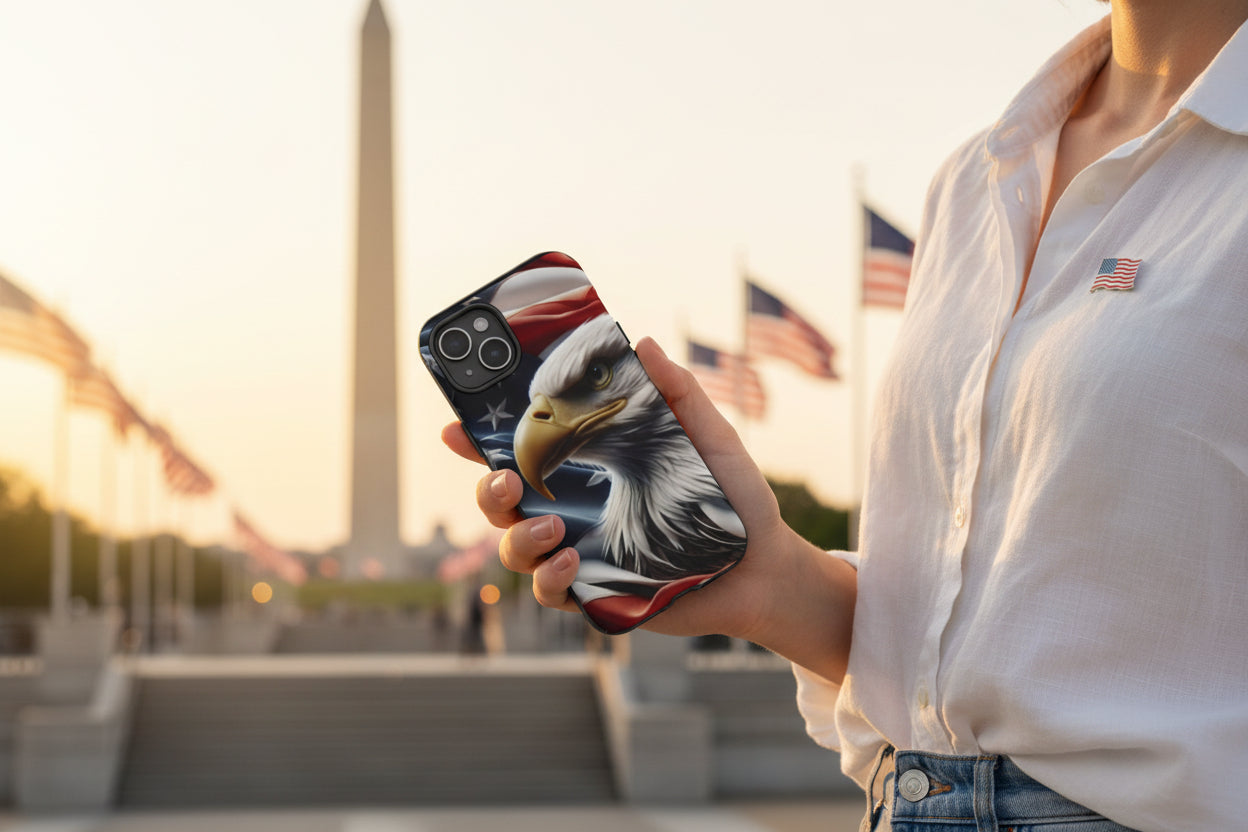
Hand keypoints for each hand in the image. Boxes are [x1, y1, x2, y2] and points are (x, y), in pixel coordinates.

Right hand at [442, 337, 855, 678]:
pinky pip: (550, 590)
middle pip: (502, 502)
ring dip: (516, 536)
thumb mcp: (711, 439)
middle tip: (505, 478)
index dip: (480, 442)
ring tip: (550, 528)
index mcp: (591, 470)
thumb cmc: (735, 501)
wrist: (765, 567)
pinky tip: (571, 561)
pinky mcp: (596, 594)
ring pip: (514, 548)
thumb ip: (679, 395)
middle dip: (488, 489)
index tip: (456, 426)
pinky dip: (549, 577)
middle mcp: (576, 511)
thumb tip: (645, 344)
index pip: (525, 452)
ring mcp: (581, 554)